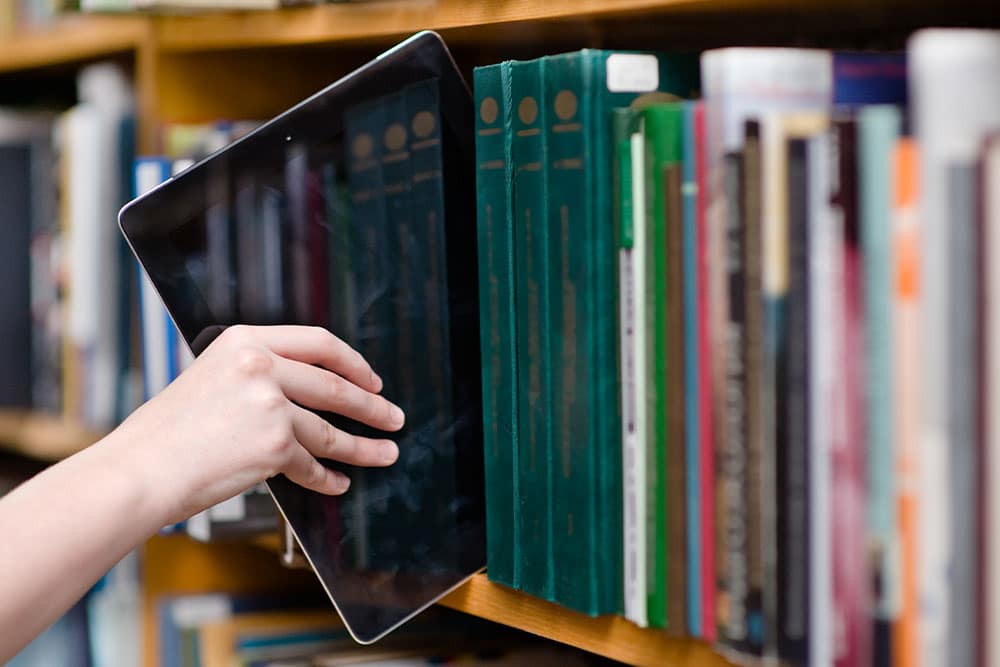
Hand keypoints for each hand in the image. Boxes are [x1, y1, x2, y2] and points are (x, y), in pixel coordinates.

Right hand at [108, 324, 404, 525]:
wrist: (140, 470)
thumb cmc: (166, 432)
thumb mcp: (209, 377)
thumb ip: (256, 375)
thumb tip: (305, 393)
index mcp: (245, 341)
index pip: (318, 341)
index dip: (353, 362)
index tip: (372, 380)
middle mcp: (261, 365)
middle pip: (335, 385)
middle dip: (371, 406)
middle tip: (392, 417)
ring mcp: (271, 404)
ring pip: (331, 430)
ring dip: (364, 446)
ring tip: (385, 453)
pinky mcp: (274, 445)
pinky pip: (312, 464)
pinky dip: (328, 477)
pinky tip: (337, 483)